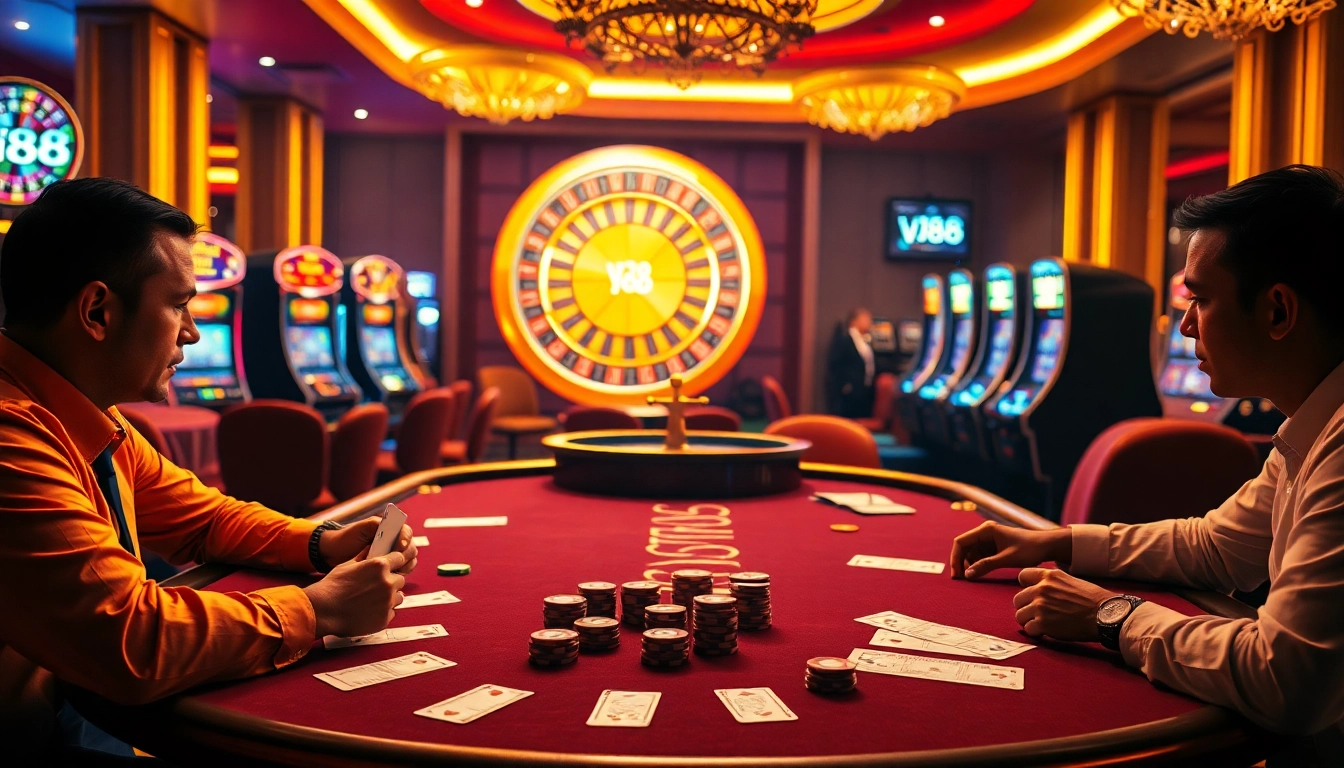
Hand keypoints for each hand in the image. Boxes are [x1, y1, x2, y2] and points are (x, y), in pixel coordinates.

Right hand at [304, 551, 407, 637]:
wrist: (323, 610)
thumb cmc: (332, 587)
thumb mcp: (348, 564)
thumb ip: (365, 556)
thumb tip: (372, 549)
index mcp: (379, 566)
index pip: (400, 558)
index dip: (395, 562)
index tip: (391, 566)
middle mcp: (387, 582)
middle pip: (400, 579)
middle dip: (391, 581)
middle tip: (374, 586)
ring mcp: (387, 601)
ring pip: (398, 596)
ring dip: (389, 597)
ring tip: (370, 600)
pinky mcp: (385, 618)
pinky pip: (391, 612)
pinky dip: (383, 611)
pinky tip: (368, 610)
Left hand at [319, 518, 417, 574]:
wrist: (333, 553)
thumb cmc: (347, 537)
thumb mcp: (362, 527)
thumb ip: (377, 525)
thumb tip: (393, 530)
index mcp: (390, 530)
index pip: (407, 533)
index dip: (406, 539)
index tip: (400, 546)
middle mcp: (394, 543)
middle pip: (411, 548)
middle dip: (406, 555)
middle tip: (397, 561)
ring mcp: (391, 557)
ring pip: (409, 561)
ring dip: (404, 566)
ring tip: (394, 570)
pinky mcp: (387, 570)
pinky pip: (400, 572)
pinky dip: (399, 574)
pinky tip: (390, 576)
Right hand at [949, 521, 1071, 579]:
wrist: (1046, 546)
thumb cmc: (1029, 549)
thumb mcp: (1007, 558)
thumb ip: (986, 565)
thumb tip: (967, 574)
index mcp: (986, 530)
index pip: (961, 542)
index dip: (955, 557)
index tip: (956, 574)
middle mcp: (985, 533)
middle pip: (964, 547)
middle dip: (960, 562)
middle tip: (960, 579)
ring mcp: (989, 541)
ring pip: (971, 553)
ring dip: (968, 565)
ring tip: (970, 578)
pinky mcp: (994, 548)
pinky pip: (979, 556)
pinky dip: (977, 565)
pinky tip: (979, 574)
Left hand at [1012, 568, 1113, 641]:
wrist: (1104, 615)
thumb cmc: (1093, 599)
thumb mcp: (1070, 580)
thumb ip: (1053, 582)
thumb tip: (1041, 586)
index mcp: (1049, 576)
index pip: (1023, 575)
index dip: (1025, 586)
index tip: (1032, 594)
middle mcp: (1041, 589)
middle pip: (1017, 599)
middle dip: (1026, 607)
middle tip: (1037, 614)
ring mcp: (1040, 606)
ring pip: (1019, 615)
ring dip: (1028, 621)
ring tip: (1041, 624)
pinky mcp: (1043, 623)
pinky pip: (1028, 629)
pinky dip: (1035, 632)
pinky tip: (1045, 632)